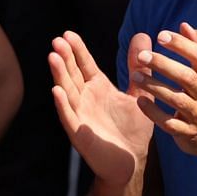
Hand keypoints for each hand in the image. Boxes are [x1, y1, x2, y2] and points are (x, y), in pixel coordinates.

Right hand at [49, 30, 152, 187]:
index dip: (77, 50)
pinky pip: (69, 117)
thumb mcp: (138, 93)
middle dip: (65, 57)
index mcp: (98, 88)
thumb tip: (143, 34)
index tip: (68, 33)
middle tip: (58, 40)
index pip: (84, 65)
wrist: (132, 162)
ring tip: (53, 57)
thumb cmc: (132, 129)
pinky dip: (62, 104)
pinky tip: (56, 91)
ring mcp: (80, 115)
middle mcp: (85, 99)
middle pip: (72, 74)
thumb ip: (138, 68)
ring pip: (67, 91)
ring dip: (59, 75)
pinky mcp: (80, 134)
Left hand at [130, 23, 196, 162]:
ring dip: (155, 87)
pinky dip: (155, 113)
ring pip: (177, 100)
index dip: (182, 45)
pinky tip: (140, 101)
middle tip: (142, 55)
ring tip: (135, 75)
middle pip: (187, 77)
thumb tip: (184, 25)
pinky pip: (170, 124)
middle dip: (164, 65)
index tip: (161, 34)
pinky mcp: (188, 133)